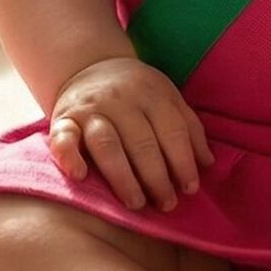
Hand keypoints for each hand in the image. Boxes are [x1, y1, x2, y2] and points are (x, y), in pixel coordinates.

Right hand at [48, 57, 214, 210]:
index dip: (183, 161)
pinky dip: (69, 156)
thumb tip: (208, 164)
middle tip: (166, 204)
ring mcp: (91, 109)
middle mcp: (121, 100)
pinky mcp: (63, 118)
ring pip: (107, 143)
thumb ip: (188, 128)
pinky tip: (80, 176)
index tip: (190, 189)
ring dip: (123, 176)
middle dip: (157, 177)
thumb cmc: (136, 93)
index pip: (172, 130)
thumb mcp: (166, 98)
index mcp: (152, 94)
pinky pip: (63, 138)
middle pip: (142, 141)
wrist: (89, 65)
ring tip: (136, 203)